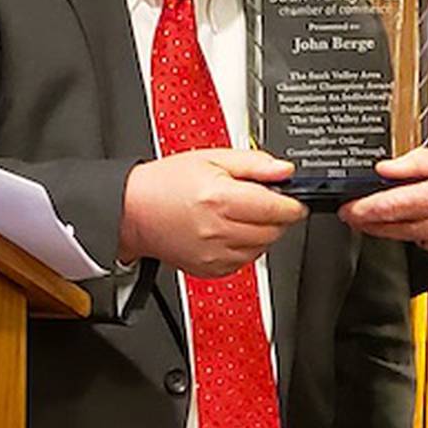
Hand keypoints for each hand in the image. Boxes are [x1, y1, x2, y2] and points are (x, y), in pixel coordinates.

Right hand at [117, 149, 305, 277]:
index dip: (292, 204)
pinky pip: (245, 262)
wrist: (133, 211)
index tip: (294, 200)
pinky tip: (232, 231)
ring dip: (264, 232)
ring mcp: (214, 253)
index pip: (276, 209)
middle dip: (278, 216)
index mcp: (221, 199)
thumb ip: (254, 163)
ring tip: (243, 214)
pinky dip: (247, 247)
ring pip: (262, 248)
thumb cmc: (166, 183)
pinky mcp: (210, 269)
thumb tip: (284, 170)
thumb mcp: (212, 158)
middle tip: (265, 202)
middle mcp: (218, 230)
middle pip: (273, 230)